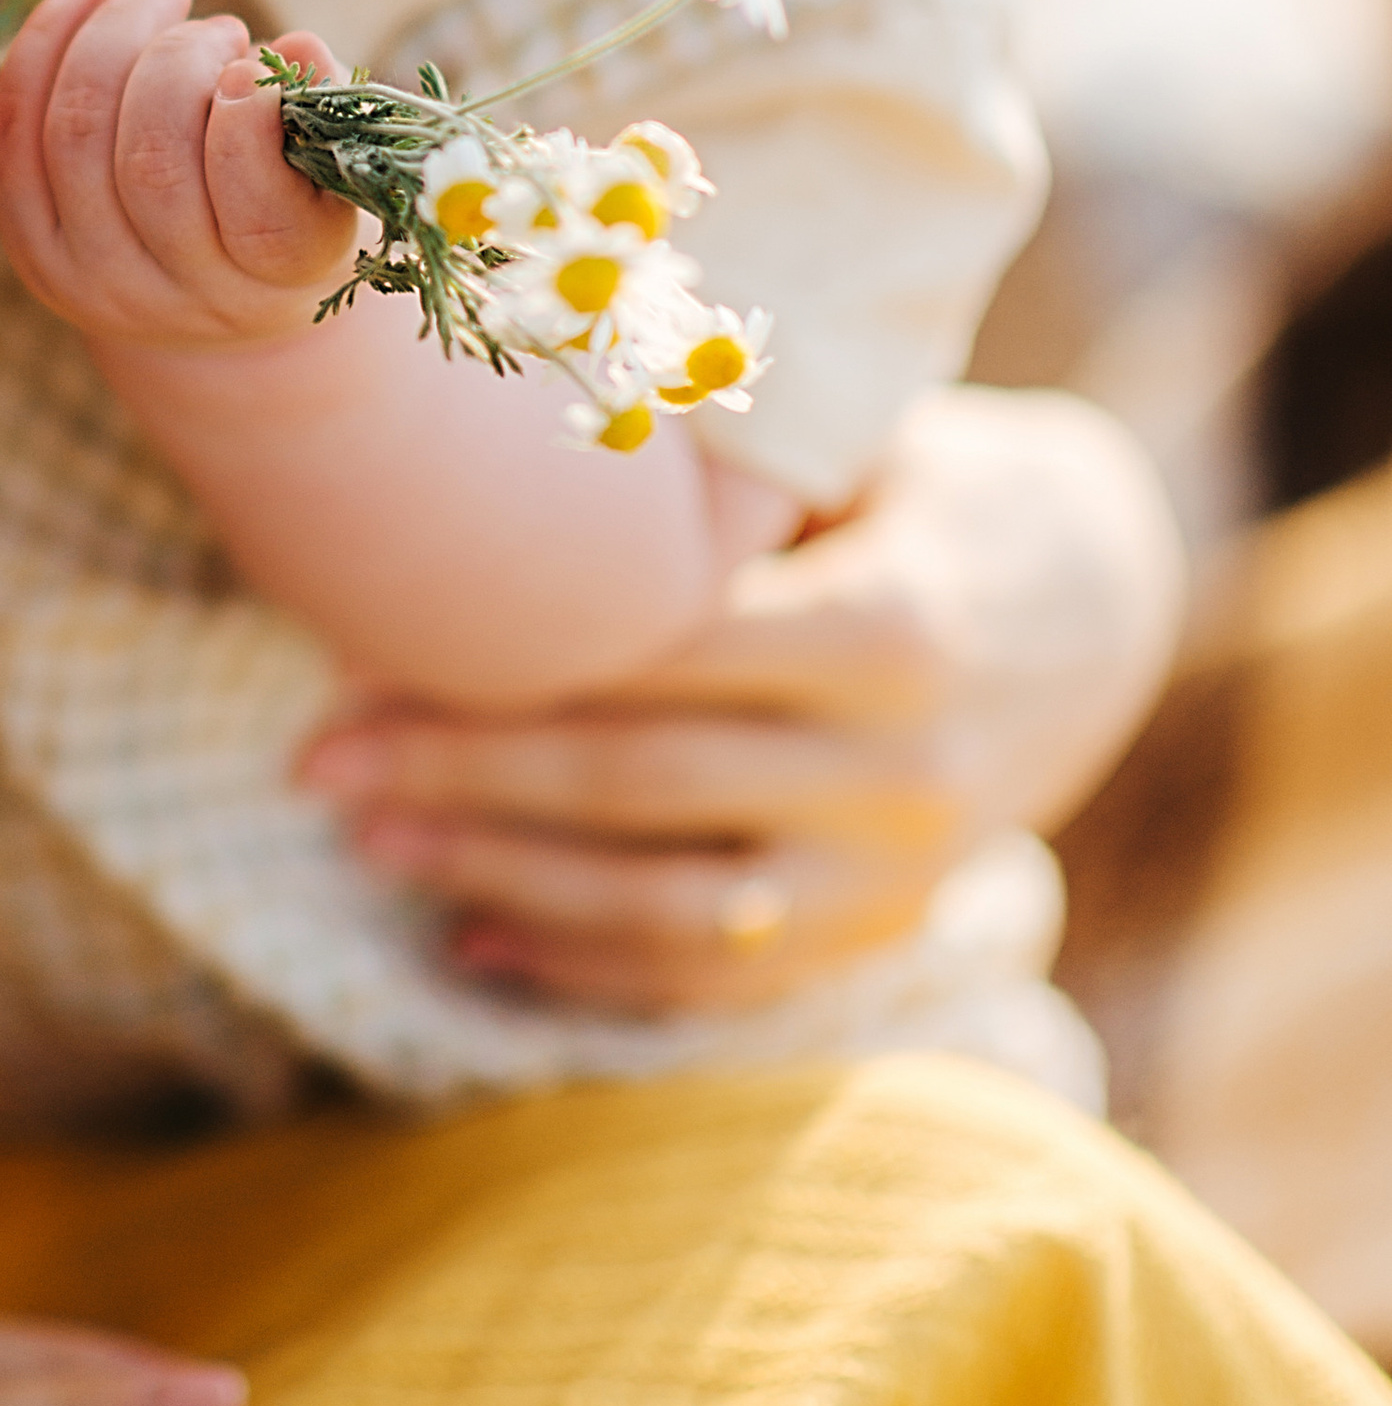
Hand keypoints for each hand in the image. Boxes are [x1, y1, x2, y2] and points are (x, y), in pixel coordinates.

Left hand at [0, 0, 354, 349]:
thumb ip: (320, 108)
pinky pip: (14, 135)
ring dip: (115, 37)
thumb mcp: (326, 165)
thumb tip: (295, 46)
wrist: (206, 295)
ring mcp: (94, 281)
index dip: (250, 124)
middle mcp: (178, 299)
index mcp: (276, 283)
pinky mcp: (32, 249)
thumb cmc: (286, 200)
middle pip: (153, 167)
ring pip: (76, 137)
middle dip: (179, 62)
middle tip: (219, 27)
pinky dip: (43, 45)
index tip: (255, 63)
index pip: (259, 218)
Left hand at [297, 386, 1185, 1015]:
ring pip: (668, 908)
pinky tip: (469, 941)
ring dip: (501, 883)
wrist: (1088, 607)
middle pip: (640, 786)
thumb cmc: (917, 489)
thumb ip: (720, 461)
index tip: (359, 657)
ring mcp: (897, 878)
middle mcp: (902, 772)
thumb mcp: (856, 445)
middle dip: (461, 778)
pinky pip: (712, 982)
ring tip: (370, 844)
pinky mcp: (876, 939)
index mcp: (890, 628)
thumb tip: (513, 422)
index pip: (659, 661)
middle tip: (317, 765)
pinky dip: (585, 973)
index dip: (502, 667)